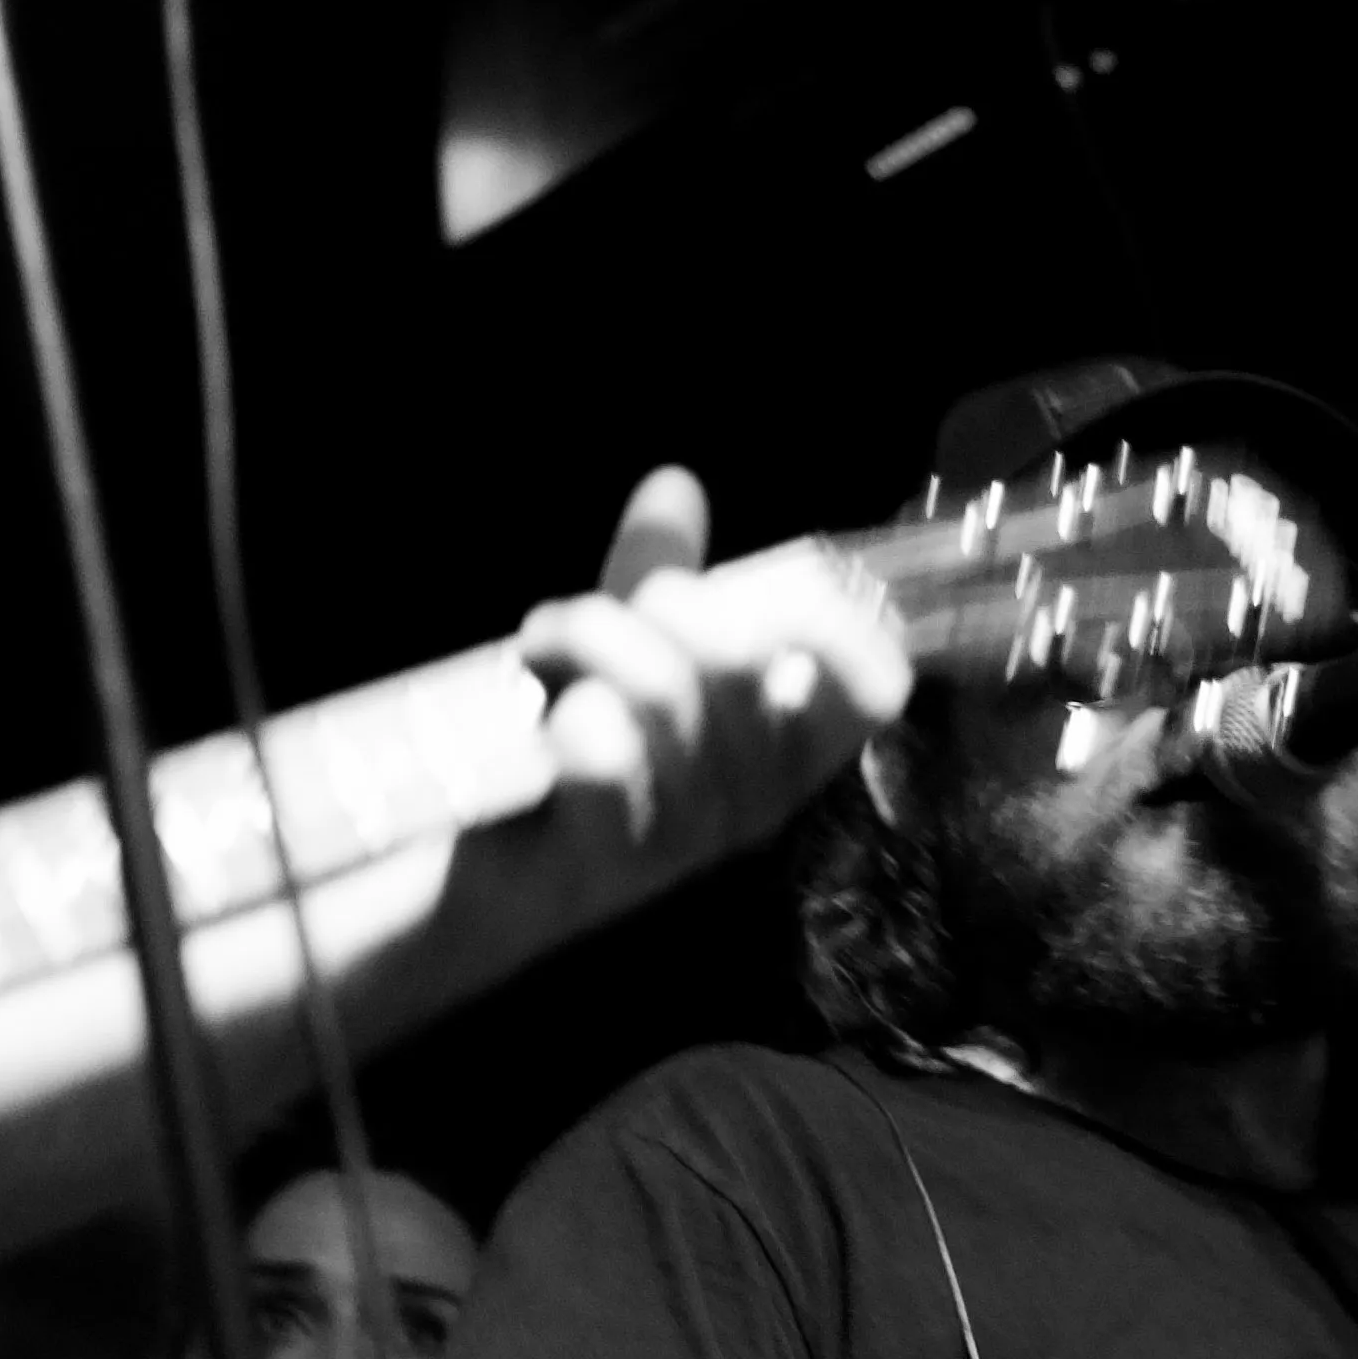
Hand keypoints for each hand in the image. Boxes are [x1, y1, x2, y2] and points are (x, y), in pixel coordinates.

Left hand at [507, 466, 912, 906]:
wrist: (483, 874)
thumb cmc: (571, 758)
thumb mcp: (622, 657)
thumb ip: (658, 572)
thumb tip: (674, 484)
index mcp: (785, 750)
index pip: (874, 688)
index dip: (836, 623)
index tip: (763, 593)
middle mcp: (754, 800)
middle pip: (741, 657)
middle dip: (657, 604)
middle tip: (586, 617)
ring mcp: (686, 838)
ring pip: (660, 691)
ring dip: (583, 643)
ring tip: (538, 653)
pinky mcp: (605, 861)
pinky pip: (602, 752)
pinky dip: (559, 715)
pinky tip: (533, 723)